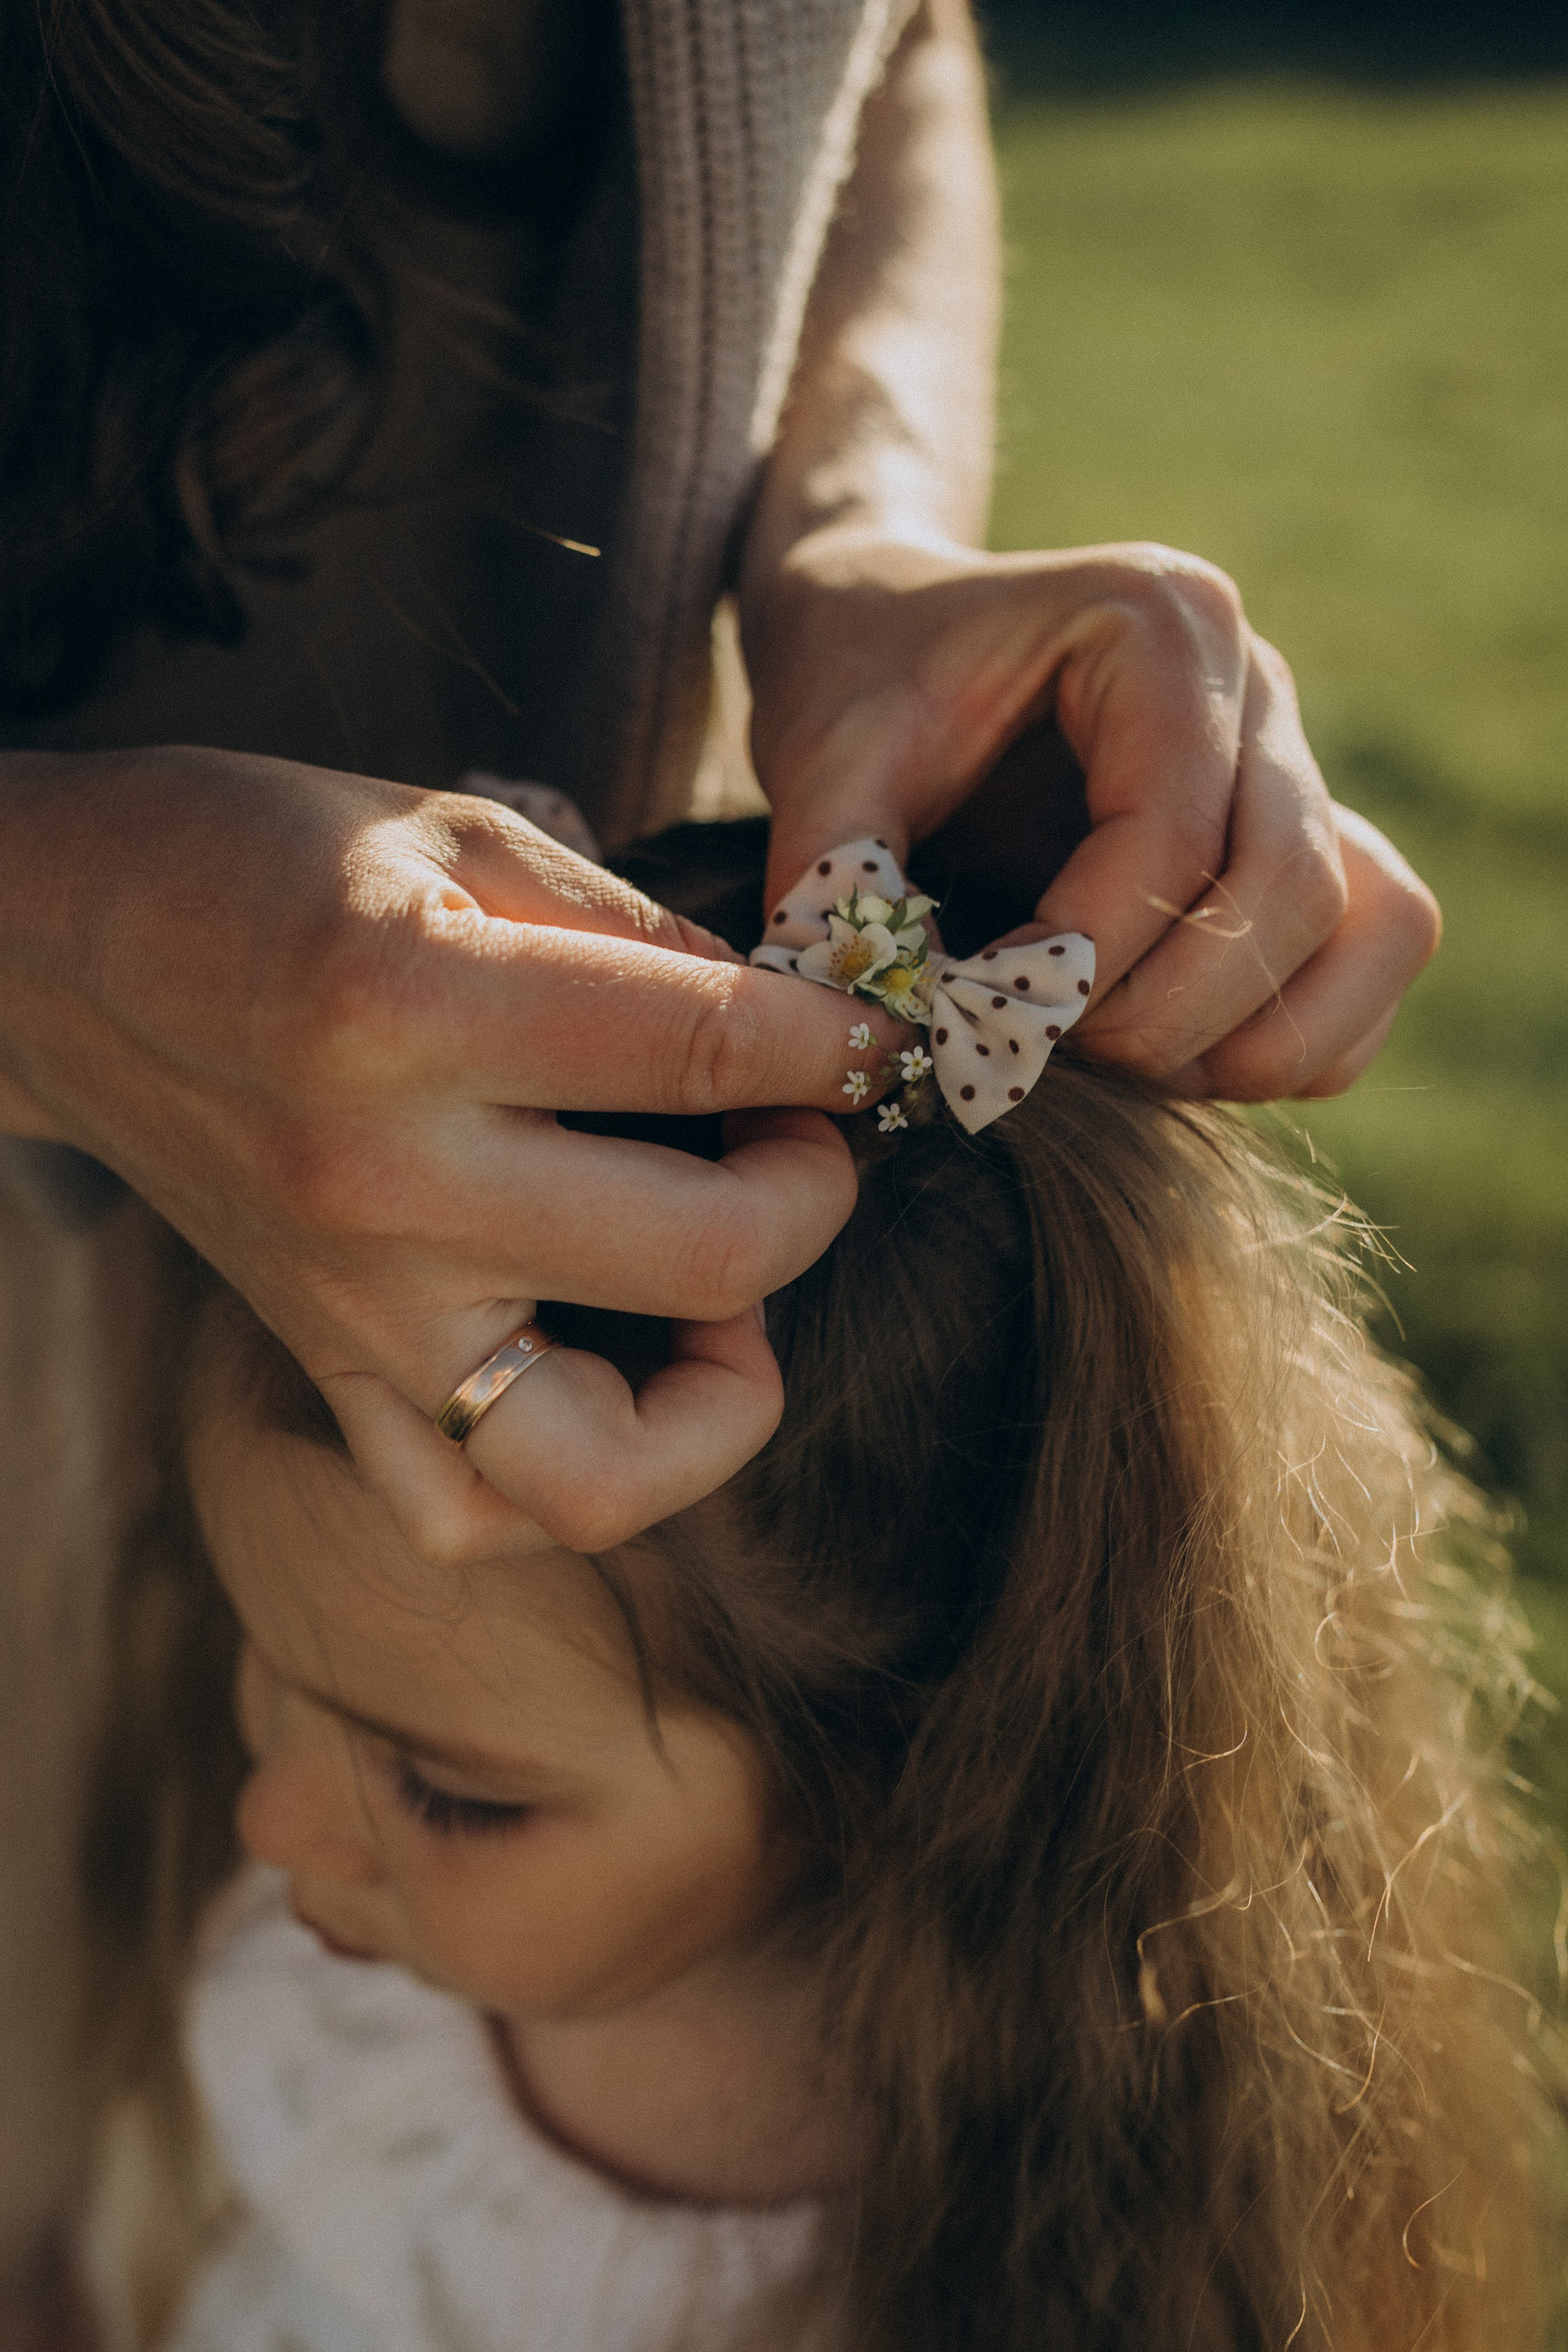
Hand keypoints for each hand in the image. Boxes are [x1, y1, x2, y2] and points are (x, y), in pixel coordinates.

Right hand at [0, 749, 906, 1554]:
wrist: (50, 949)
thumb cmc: (250, 859)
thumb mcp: (455, 830)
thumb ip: (635, 927)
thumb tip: (790, 1016)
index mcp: (414, 1006)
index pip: (711, 1052)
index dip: (838, 1044)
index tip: (874, 1036)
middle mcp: (386, 1182)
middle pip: (705, 1257)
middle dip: (815, 1195)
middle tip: (807, 1140)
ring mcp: (353, 1305)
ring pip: (598, 1470)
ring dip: (721, 1396)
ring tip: (728, 1293)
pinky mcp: (323, 1367)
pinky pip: (465, 1513)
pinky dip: (575, 1478)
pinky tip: (617, 1371)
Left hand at [743, 528, 1438, 1099]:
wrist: (889, 640)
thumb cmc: (858, 684)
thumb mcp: (818, 758)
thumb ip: (842, 883)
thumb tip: (901, 1033)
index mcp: (1159, 621)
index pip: (1172, 829)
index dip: (1084, 958)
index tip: (981, 1018)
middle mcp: (1258, 683)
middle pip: (1295, 885)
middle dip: (1168, 1013)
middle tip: (1044, 1057)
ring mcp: (1300, 762)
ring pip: (1373, 924)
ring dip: (1252, 1037)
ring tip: (1115, 1067)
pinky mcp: (1313, 838)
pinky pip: (1377, 955)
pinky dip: (1298, 1039)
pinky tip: (1169, 1061)